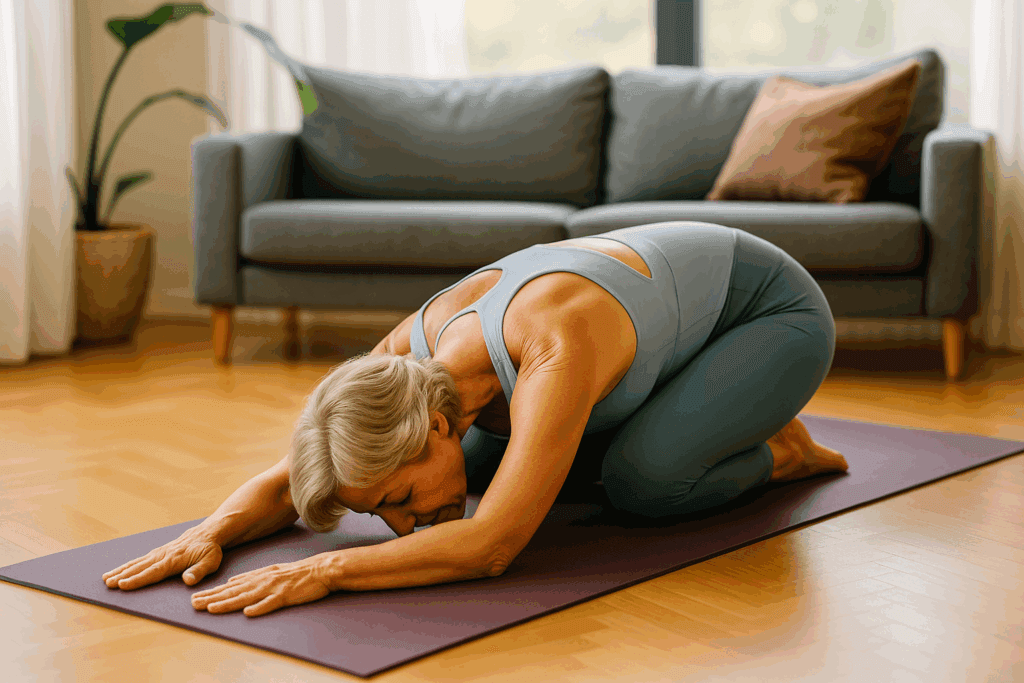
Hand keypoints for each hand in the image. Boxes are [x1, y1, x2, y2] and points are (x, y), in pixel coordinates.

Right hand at [103, 525, 222, 589]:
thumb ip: (199, 571)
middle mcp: (163, 555)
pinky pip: (141, 558)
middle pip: (140, 567)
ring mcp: (160, 552)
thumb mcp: (211, 561)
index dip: (137, 579)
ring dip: (121, 570)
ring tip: (106, 578)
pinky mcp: (159, 551)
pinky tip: (119, 570)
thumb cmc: (210, 549)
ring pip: (137, 562)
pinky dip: (129, 564)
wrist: (209, 532)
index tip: (122, 584)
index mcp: (174, 560)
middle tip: (107, 583)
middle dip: (123, 576)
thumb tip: (187, 580)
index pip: (153, 572)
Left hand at [190, 558, 330, 617]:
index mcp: (258, 576)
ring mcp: (274, 588)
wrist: (320, 569)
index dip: (213, 592)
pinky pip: (272, 603)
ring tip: (212, 608)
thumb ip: (252, 577)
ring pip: (247, 597)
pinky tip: (248, 613)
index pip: (231, 586)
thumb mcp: (271, 571)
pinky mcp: (286, 595)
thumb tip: (233, 581)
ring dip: (228, 603)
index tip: (196, 598)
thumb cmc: (297, 572)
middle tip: (194, 604)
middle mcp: (262, 580)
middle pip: (234, 591)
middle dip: (212, 598)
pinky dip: (260, 607)